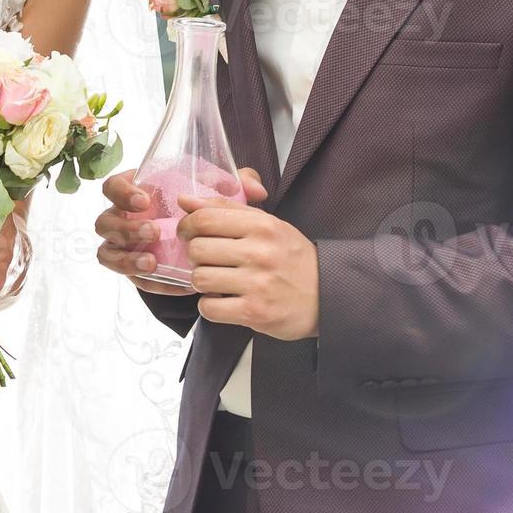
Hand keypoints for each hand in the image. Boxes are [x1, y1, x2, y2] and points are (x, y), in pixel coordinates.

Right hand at [95, 167, 267, 296]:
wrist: (210, 243)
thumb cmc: (206, 211)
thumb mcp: (219, 194)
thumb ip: (237, 183)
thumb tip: (256, 189)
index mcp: (138, 191)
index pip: (113, 186)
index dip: (123, 193)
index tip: (146, 200)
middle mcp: (126, 218)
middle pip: (104, 222)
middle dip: (126, 228)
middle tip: (154, 232)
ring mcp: (127, 246)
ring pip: (108, 252)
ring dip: (127, 257)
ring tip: (153, 261)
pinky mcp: (135, 270)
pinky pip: (131, 279)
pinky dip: (149, 281)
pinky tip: (171, 281)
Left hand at [178, 188, 319, 340]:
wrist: (327, 296)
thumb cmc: (293, 259)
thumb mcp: (269, 225)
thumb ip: (227, 208)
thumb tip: (185, 200)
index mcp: (263, 225)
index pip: (205, 218)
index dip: (187, 226)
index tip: (188, 233)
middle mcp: (260, 252)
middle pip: (197, 249)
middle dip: (196, 257)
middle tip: (209, 261)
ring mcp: (257, 284)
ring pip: (200, 279)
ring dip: (202, 282)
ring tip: (217, 282)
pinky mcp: (254, 312)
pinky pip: (209, 308)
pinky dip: (210, 306)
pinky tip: (224, 301)